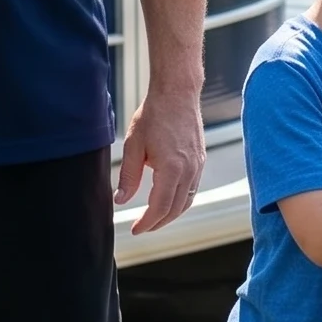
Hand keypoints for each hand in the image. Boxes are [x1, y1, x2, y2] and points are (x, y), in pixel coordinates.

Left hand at [118, 83, 205, 233]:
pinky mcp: (200, 160)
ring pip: (187, 201)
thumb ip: (128, 176)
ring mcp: (198, 165)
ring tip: (154, 218)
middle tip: (142, 227)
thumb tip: (121, 200)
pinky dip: (180, 201)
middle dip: (158, 223)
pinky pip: (192, 189)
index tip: (135, 229)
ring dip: (171, 214)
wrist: (177, 93)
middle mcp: (189, 170)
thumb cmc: (155, 114)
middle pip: (176, 209)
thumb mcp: (134, 145)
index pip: (160, 207)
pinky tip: (169, 199)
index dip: (147, 223)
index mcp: (172, 169)